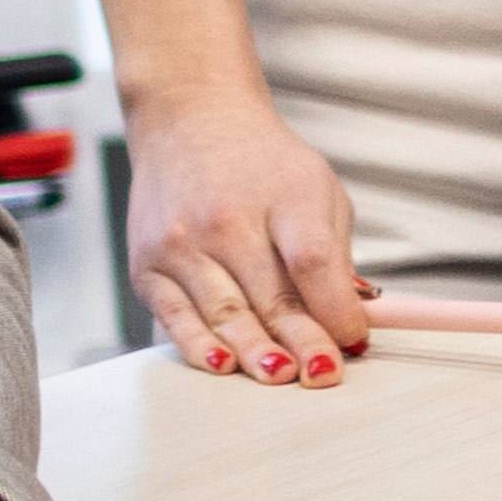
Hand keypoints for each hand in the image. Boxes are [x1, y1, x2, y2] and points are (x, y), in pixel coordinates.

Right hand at [125, 82, 378, 383]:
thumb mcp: (317, 189)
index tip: (354, 340)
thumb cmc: (262, 165)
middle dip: (303, 343)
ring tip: (281, 375)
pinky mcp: (147, 266)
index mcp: (285, 197)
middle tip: (324, 375)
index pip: (314, 262)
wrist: (190, 124)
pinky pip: (176, 318)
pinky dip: (200, 345)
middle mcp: (227, 220)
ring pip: (225, 314)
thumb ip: (333, 254)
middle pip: (272, 297)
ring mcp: (182, 244)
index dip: (337, 309)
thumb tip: (348, 320)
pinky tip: (222, 363)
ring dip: (256, 353)